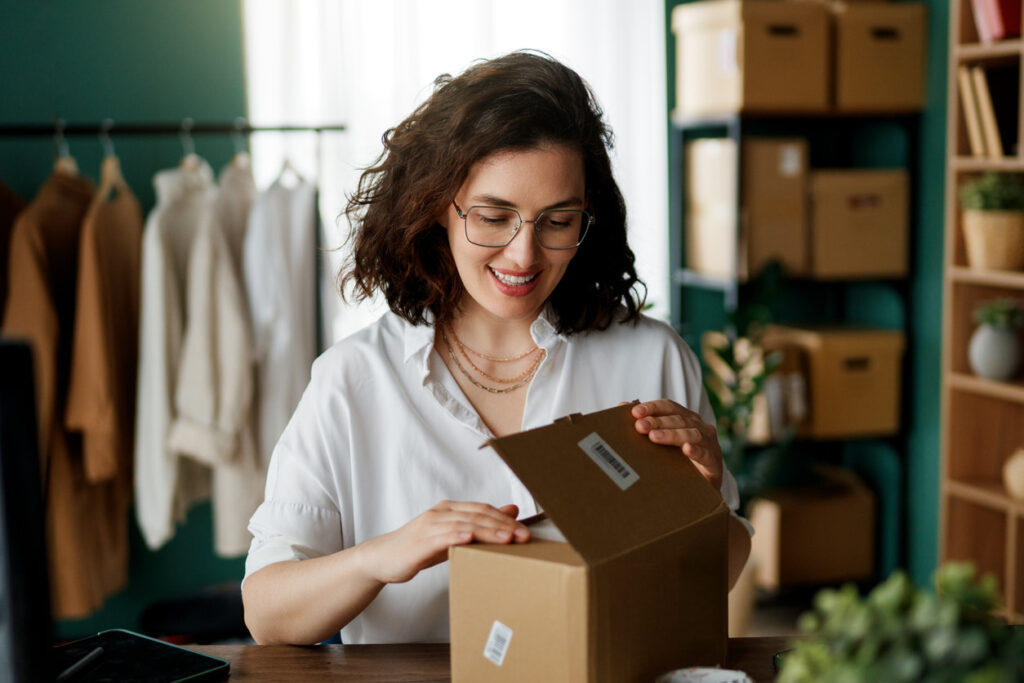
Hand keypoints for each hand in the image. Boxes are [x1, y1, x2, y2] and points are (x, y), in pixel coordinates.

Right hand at [359, 501, 529, 584]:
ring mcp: (429, 526)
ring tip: (507, 539)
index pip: (482, 509)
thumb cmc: (420, 547)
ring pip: (463, 525)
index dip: (504, 519)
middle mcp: (440, 513)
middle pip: (477, 515)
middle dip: (502, 526)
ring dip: (487, 531)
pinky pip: (441, 537)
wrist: (384, 558)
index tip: (525, 531)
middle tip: (524, 536)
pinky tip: (470, 539)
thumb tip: (511, 512)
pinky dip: (457, 536)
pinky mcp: (419, 542)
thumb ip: (479, 524)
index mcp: (450, 509)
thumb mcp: (452, 535)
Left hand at [631, 399, 722, 490]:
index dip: (652, 407)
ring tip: (654, 437)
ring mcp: (709, 443)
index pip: (669, 407)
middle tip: (640, 426)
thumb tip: (620, 406)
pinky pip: (706, 454)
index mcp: (686, 418)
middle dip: (657, 421)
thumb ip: (645, 424)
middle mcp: (699, 426)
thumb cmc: (679, 460)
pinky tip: (686, 450)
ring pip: (691, 434)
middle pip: (678, 419)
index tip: (634, 412)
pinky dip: (696, 451)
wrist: (703, 489)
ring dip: (672, 434)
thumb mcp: (663, 441)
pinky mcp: (714, 461)